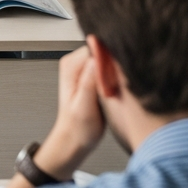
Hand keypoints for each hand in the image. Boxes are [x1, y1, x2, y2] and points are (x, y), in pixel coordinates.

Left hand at [33, 46, 104, 179]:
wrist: (75, 139)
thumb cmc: (78, 127)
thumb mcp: (84, 106)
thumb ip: (88, 81)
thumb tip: (95, 59)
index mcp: (70, 66)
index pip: (97, 47)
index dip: (111, 60)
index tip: (117, 76)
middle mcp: (75, 63)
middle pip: (104, 51)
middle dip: (115, 65)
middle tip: (116, 86)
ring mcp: (84, 68)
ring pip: (108, 59)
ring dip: (117, 72)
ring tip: (115, 90)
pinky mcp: (93, 75)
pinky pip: (109, 68)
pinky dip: (117, 77)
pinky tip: (117, 90)